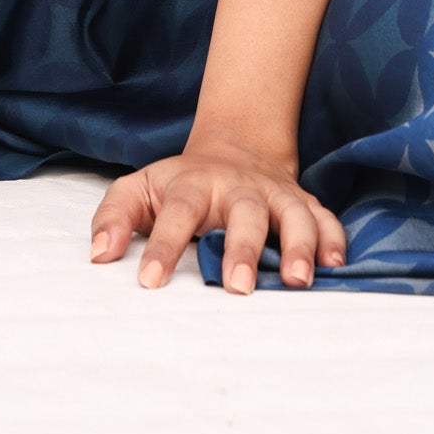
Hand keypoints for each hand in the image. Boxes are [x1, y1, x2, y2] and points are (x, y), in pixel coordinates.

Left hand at [89, 131, 346, 292]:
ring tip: (297, 280)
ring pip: (292, 215)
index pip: (175, 214)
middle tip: (238, 286)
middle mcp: (237, 188)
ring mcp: (274, 194)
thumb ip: (115, 216)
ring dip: (297, 245)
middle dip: (242, 248)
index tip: (150, 282)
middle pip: (243, 213)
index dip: (162, 246)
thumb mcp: (140, 188)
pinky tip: (335, 267)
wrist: (235, 147)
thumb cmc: (180, 184)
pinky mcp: (303, 202)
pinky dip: (334, 240)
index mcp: (192, 185)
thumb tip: (98, 254)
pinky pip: (325, 218)